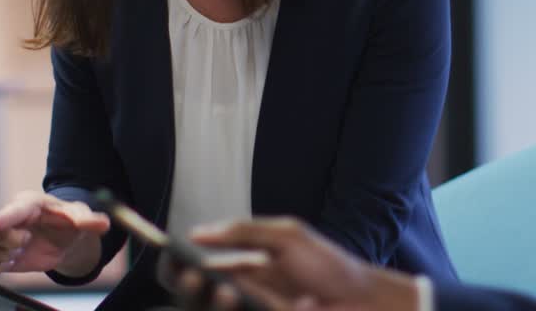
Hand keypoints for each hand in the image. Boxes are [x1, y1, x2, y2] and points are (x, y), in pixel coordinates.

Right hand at [0, 190, 109, 276]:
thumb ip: (89, 221)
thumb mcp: (81, 218)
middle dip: (6, 242)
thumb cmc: (68, 222)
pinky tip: (11, 261)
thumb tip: (103, 224)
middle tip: (26, 242)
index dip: (1, 218)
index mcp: (27, 204)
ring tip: (19, 251)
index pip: (10, 211)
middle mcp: (7, 218)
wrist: (64, 240)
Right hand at [171, 217, 419, 310]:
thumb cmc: (328, 267)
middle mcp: (242, 295)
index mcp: (243, 268)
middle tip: (198, 278)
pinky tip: (260, 298)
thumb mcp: (286, 238)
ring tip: (227, 292)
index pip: (197, 269)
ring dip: (216, 302)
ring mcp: (253, 310)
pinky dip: (243, 306)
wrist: (363, 300)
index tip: (171, 258)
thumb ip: (244, 233)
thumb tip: (196, 233)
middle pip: (197, 296)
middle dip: (189, 287)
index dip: (178, 266)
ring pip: (216, 307)